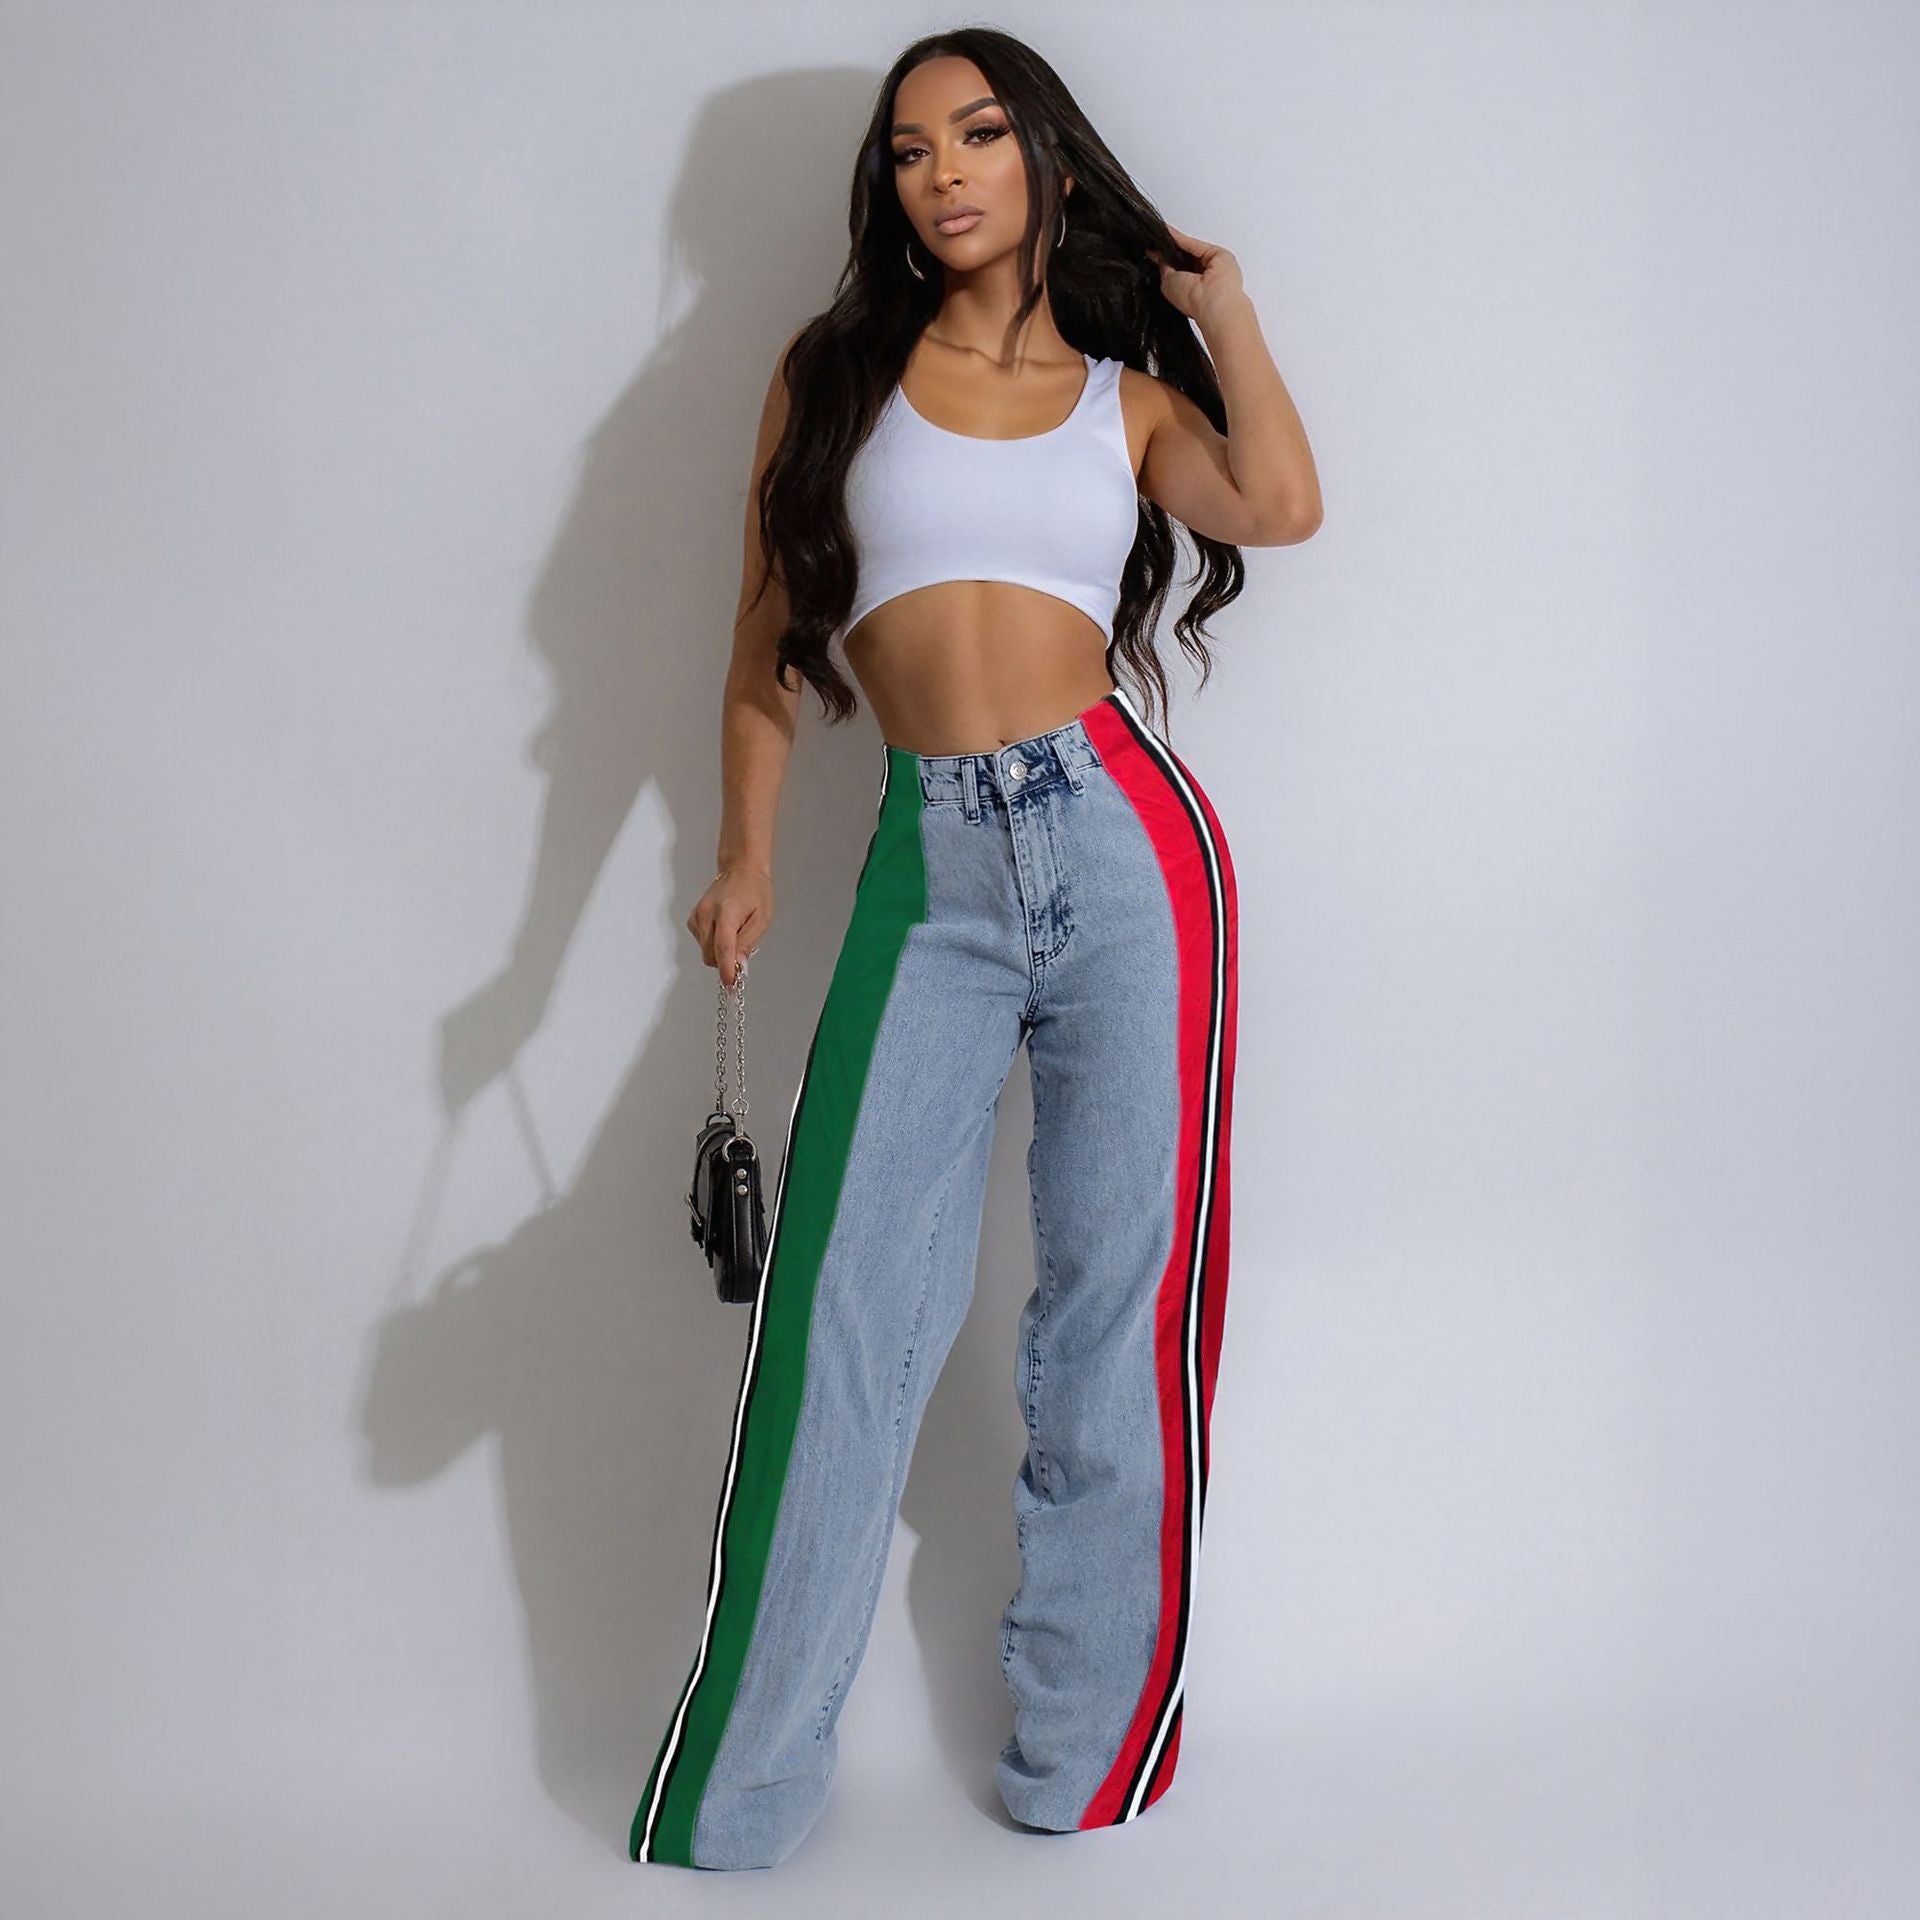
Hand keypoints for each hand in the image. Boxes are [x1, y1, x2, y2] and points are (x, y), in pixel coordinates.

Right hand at [689, 865, 772, 987]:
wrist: (740, 870)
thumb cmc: (755, 892)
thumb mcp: (762, 918)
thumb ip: (748, 942)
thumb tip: (739, 966)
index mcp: (726, 913)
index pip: (723, 948)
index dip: (726, 970)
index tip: (731, 985)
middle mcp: (707, 914)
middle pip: (711, 954)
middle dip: (725, 962)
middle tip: (742, 955)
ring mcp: (697, 916)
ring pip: (705, 951)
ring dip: (719, 953)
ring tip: (735, 937)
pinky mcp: (693, 918)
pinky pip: (701, 942)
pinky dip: (712, 944)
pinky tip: (724, 931)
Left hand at [1149, 221, 1243, 326]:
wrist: (1211, 300)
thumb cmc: (1192, 300)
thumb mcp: (1168, 283)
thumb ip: (1165, 268)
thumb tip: (1159, 255)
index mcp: (1189, 289)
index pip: (1176, 271)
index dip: (1164, 260)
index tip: (1152, 251)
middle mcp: (1201, 278)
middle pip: (1184, 257)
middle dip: (1169, 249)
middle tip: (1154, 240)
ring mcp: (1210, 265)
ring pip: (1189, 249)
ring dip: (1173, 241)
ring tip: (1158, 234)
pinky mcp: (1216, 254)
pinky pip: (1193, 244)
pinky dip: (1179, 238)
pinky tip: (1167, 232)